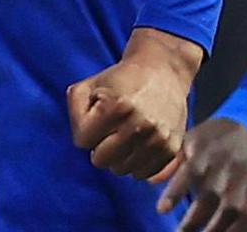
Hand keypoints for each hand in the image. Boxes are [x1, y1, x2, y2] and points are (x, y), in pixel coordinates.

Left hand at [69, 28, 203, 181]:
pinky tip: (137, 146)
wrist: (162, 73)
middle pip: (101, 161)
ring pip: (122, 170)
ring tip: (125, 135)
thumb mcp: (87, 86)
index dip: (85, 130)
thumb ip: (75, 112)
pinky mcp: (171, 149)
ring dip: (117, 157)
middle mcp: (139, 126)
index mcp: (116, 108)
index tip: (95, 117)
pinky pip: (143, 174)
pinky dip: (135, 164)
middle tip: (109, 130)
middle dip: (99, 147)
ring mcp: (158, 139)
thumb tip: (84, 143)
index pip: (82, 141)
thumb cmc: (119, 80)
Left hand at [156, 117, 246, 231]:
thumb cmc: (209, 137)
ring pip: (233, 208)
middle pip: (212, 195)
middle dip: (195, 218)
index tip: (161, 210)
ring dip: (217, 227)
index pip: (189, 172)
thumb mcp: (185, 141)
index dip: (175, 192)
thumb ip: (170, 162)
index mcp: (204, 150)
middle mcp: (226, 165)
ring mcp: (245, 177)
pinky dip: (239, 227)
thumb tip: (150, 181)